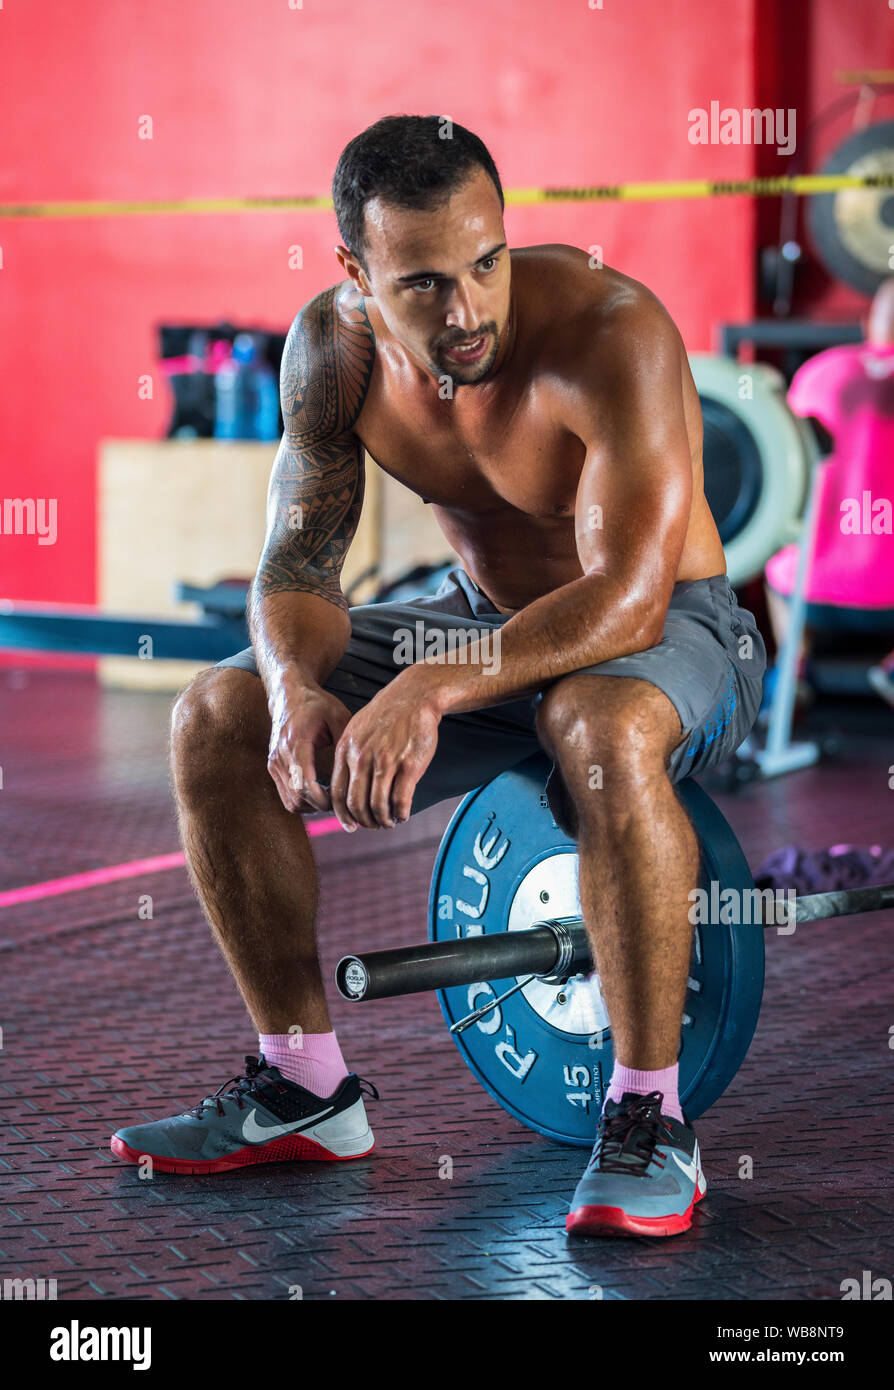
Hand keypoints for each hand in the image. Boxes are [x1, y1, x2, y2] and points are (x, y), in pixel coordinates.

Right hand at [266, 676, 352, 813]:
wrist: (289, 695)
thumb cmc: (316, 704)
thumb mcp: (338, 717)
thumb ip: (347, 744)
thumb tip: (362, 773)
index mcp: (296, 743)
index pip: (305, 785)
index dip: (324, 800)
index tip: (343, 800)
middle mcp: (281, 756)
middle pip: (298, 799)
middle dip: (321, 806)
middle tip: (343, 802)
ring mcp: (274, 764)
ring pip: (291, 802)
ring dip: (312, 806)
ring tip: (334, 798)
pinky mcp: (273, 768)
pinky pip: (287, 796)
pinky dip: (304, 801)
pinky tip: (322, 792)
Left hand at [329, 679, 440, 829]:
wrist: (414, 696)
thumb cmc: (387, 716)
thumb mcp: (357, 730)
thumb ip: (349, 756)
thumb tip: (345, 786)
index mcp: (346, 750)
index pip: (337, 793)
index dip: (343, 815)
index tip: (350, 825)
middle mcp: (362, 757)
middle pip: (355, 804)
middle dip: (364, 822)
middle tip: (373, 826)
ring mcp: (385, 761)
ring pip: (378, 805)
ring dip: (384, 820)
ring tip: (390, 822)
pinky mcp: (408, 765)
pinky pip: (400, 800)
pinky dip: (401, 814)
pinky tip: (403, 815)